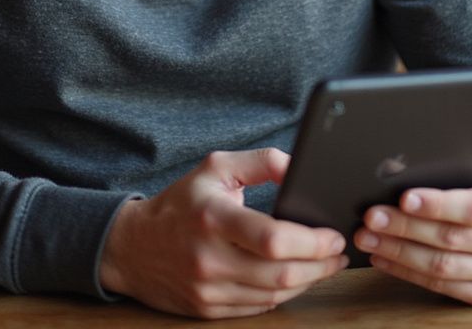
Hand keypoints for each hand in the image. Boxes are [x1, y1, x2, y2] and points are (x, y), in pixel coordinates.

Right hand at [100, 149, 347, 318]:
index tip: (332, 234)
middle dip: (321, 264)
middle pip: (280, 273)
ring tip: (326, 265)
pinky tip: (296, 278)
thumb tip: (299, 167)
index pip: (271, 238)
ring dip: (308, 281)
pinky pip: (258, 308)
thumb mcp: (216, 167)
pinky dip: (283, 294)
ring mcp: (208, 289)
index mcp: (213, 216)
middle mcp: (209, 257)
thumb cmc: (182, 202)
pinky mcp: (208, 310)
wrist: (132, 247)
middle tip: (339, 251)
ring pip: (274, 295)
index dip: (311, 241)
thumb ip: (261, 161)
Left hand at [355, 116, 471, 306]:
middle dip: (405, 227)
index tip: (404, 197)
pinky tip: (383, 257)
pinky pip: (442, 287)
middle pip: (450, 239)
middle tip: (370, 216)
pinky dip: (407, 272)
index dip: (437, 205)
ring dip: (398, 252)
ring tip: (366, 236)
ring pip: (442, 267)